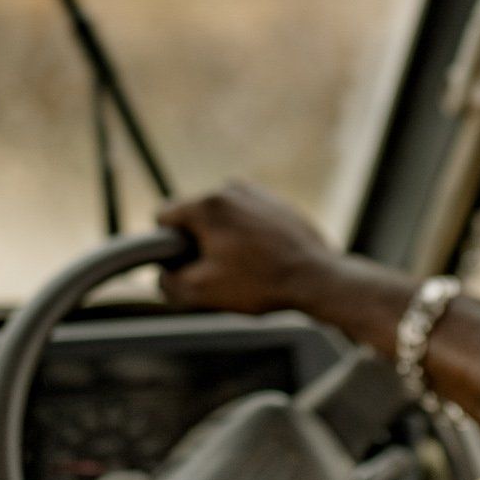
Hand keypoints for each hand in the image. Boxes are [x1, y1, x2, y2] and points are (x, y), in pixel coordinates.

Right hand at [157, 181, 334, 315]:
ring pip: (220, 218)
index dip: (167, 245)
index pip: (164, 216)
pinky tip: (261, 258)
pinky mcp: (274, 202)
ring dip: (222, 240)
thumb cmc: (261, 283)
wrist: (317, 279)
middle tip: (220, 271)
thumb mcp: (202, 292)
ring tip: (244, 266)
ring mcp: (255, 192)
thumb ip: (169, 282)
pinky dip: (245, 236)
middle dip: (198, 243)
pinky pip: (244, 217)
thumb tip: (163, 273)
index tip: (187, 264)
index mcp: (208, 204)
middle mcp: (230, 188)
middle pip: (194, 217)